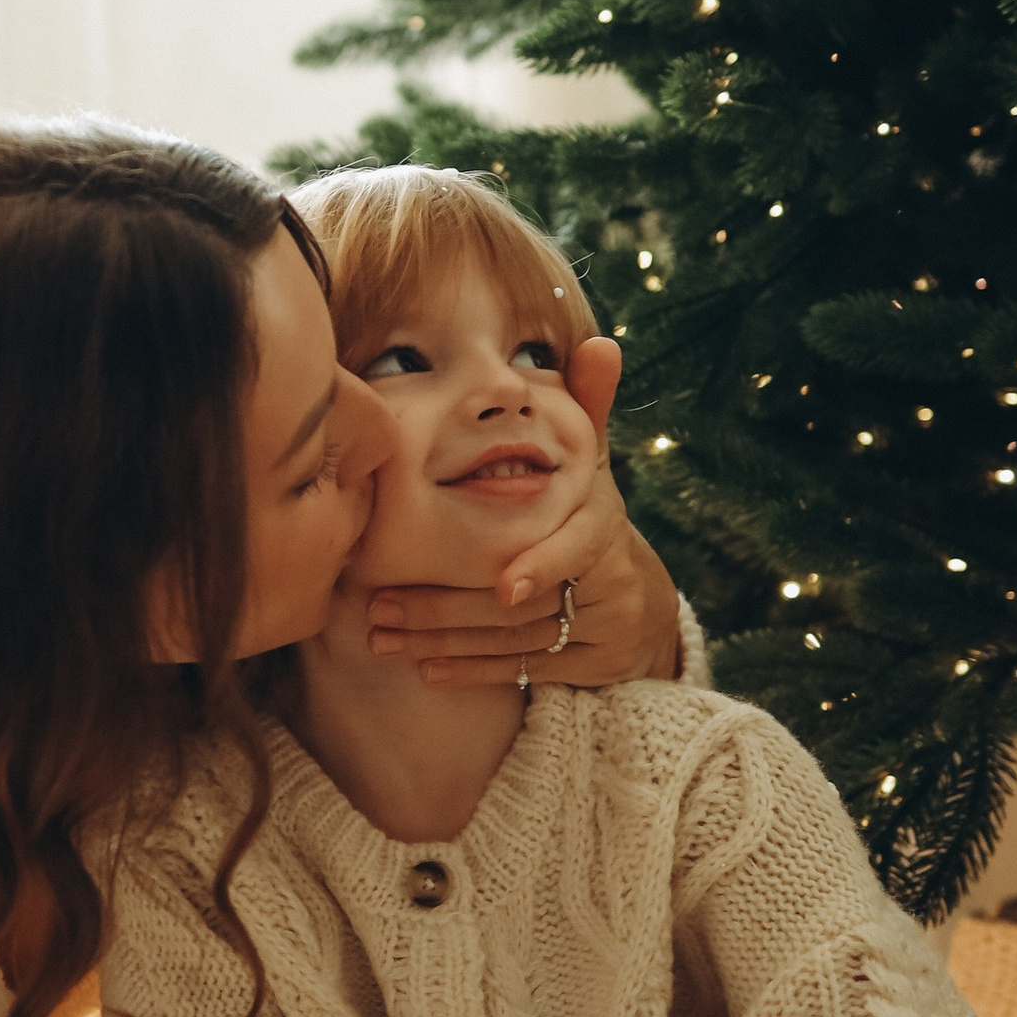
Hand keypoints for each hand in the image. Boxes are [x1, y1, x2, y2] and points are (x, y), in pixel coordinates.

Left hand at [368, 349, 681, 693]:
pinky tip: (424, 670)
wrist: (637, 595)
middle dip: (447, 607)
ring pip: (518, 643)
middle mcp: (613, 580)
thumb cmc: (586, 512)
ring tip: (381, 636)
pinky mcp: (593, 666)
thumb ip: (587, 405)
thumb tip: (601, 342)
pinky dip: (472, 672)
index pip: (578, 550)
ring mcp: (606, 627)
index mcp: (604, 524)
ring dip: (443, 641)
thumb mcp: (592, 460)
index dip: (544, 566)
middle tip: (379, 608)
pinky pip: (526, 673)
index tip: (502, 583)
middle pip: (527, 603)